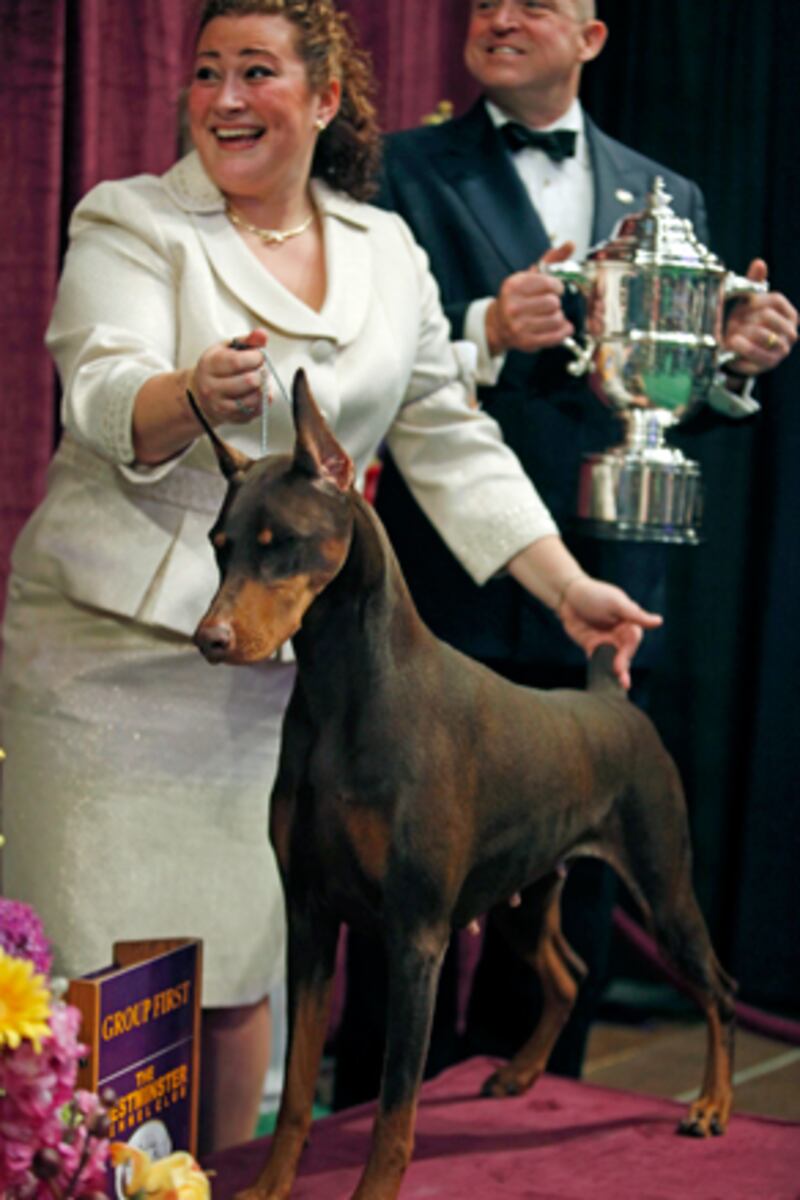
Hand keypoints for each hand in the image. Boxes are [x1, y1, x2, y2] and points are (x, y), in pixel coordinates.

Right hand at [189, 328, 269, 425]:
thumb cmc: (217, 368)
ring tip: (258, 381)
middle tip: (258, 369)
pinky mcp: (232, 418)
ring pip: (255, 398)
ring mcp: (221, 406)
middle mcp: (212, 388)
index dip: (256, 357)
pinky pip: (257, 411)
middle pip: (249, 381)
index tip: (258, 356)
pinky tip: (256, 393)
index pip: (239, 362)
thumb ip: (247, 340)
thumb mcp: (227, 348)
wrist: (200, 396)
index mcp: (210, 366)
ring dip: (264, 388)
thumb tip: (263, 334)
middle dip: (261, 372)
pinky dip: (262, 401)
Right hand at [485, 242, 575, 355]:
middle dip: (557, 303)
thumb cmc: (519, 298)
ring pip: (556, 320)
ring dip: (560, 318)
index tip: (556, 289)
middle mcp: (513, 306)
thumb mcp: (530, 276)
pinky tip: (561, 327)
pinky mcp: (526, 342)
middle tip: (552, 305)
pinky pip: (555, 336)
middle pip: (553, 303)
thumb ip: (551, 260)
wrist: (498, 324)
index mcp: (513, 286)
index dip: (557, 286)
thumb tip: (570, 244)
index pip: (548, 283)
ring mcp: (518, 326)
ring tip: (554, 316)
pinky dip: (563, 331)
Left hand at [557, 575, 662, 690]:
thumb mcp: (616, 603)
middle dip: (624, 666)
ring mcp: (606, 641)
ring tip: (620, 685)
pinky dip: (603, 671)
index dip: (628, 651)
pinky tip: (604, 681)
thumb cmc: (594, 594)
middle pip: (626, 653)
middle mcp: (620, 633)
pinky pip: (600, 661)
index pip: (633, 640)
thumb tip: (659, 622)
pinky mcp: (593, 646)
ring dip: (617, 673)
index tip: (623, 660)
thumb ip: (636, 615)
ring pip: (615, 660)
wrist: (568, 595)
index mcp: (629, 622)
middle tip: (621, 678)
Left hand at [722, 259, 797, 375]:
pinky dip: (743, 350)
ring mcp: (782, 349)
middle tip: (736, 322)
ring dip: (745, 334)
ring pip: (766, 336)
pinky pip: (758, 356)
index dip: (755, 301)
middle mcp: (791, 332)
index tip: (743, 305)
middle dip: (749, 318)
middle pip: (770, 317)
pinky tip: (732, 346)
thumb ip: (754, 283)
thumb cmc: (746, 323)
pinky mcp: (769, 364)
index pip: (775, 300)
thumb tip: (759, 262)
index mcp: (789, 314)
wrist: (737, 352)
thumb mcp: (748, 303)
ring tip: (732, 336)